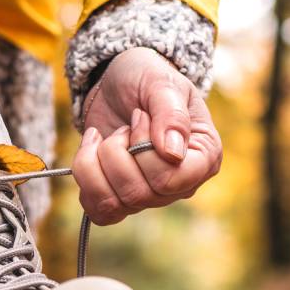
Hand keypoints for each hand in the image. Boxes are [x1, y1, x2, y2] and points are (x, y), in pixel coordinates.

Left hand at [72, 47, 221, 224]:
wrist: (119, 80)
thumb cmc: (148, 77)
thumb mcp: (161, 82)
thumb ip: (170, 113)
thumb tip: (172, 154)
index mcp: (204, 158)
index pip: (170, 180)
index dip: (143, 151)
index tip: (140, 118)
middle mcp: (181, 184)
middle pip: (138, 194)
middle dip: (117, 152)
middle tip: (125, 125)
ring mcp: (150, 195)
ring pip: (113, 205)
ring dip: (96, 163)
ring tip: (108, 136)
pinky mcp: (120, 197)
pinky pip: (98, 211)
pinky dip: (85, 177)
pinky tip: (91, 150)